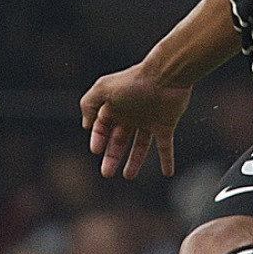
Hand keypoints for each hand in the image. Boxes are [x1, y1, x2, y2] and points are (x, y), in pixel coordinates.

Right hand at [80, 63, 191, 178]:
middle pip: (119, 141)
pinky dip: (167, 160)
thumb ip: (88, 104)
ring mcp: (149, 121)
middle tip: (106, 174)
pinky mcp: (165, 126)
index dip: (98, 139)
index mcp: (115, 107)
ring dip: (134, 161)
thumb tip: (85, 124)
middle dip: (112, 157)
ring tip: (128, 176)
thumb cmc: (134, 82)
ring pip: (140, 146)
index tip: (96, 150)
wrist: (166, 77)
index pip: (102, 128)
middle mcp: (131, 115)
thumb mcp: (103, 89)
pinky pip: (165, 146)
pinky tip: (167, 173)